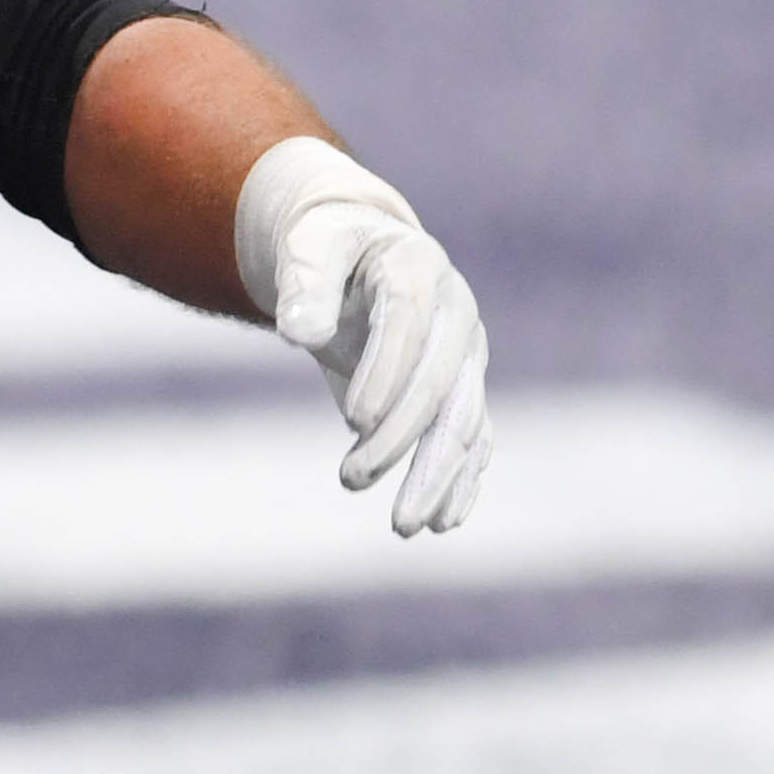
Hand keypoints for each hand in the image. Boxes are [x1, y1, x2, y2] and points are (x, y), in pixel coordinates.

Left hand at [233, 137, 490, 535]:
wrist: (358, 252)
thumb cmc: (326, 248)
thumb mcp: (308, 247)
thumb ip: (304, 283)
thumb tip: (299, 333)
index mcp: (417, 267)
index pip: (408, 324)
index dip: (386, 372)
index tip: (353, 421)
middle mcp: (455, 313)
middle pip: (440, 383)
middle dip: (401, 437)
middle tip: (351, 481)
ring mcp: (465, 354)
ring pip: (463, 421)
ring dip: (434, 474)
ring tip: (403, 526)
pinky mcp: (461, 388)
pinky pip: (473, 438)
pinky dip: (463, 479)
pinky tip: (445, 520)